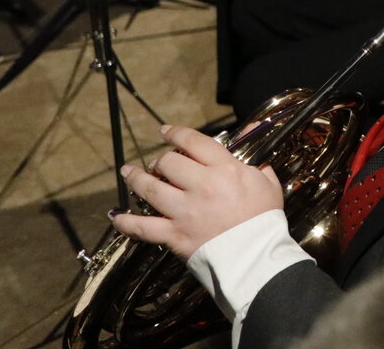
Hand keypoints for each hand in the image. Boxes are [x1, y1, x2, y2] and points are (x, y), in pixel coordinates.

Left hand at [111, 125, 283, 260]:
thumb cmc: (265, 218)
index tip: (166, 131)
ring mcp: (184, 211)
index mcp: (224, 170)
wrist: (256, 255)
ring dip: (136, 178)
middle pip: (169, 163)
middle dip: (161, 159)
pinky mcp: (174, 234)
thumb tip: (253, 127)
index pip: (194, 142)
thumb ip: (256, 156)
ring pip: (150, 189)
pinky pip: (143, 227)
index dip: (177, 133)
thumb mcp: (267, 181)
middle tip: (160, 163)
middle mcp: (200, 186)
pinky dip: (126, 222)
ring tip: (128, 172)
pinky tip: (116, 216)